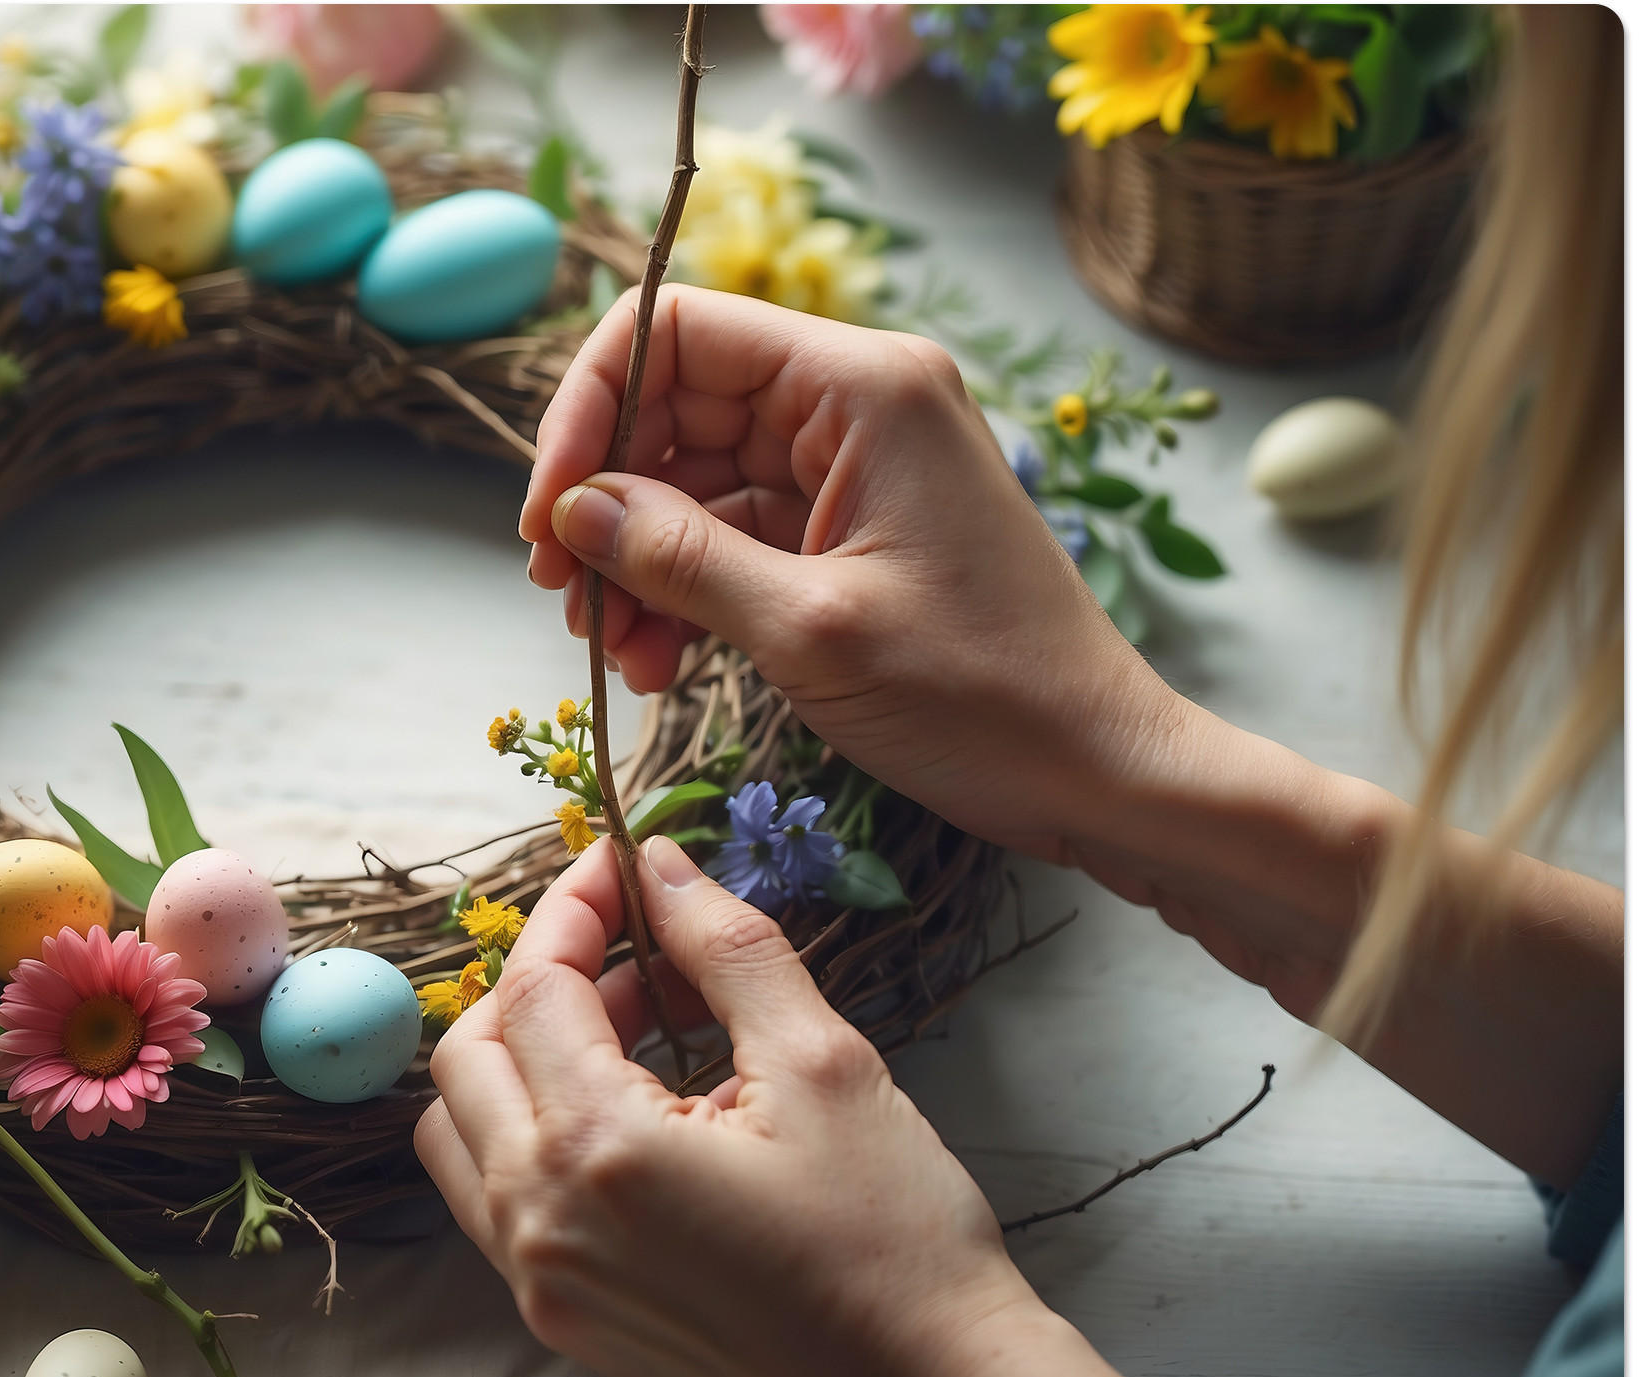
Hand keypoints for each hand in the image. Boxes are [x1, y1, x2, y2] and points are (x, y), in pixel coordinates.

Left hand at [415, 835, 1155, 1376]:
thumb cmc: (896, 1241)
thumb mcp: (824, 1065)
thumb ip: (728, 949)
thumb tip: (664, 865)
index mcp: (597, 1154)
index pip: (535, 991)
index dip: (574, 911)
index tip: (619, 866)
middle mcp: (543, 1226)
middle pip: (471, 1058)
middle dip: (539, 981)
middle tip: (632, 951)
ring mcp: (544, 1285)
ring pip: (467, 1134)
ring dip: (525, 1062)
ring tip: (637, 1033)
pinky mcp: (566, 1323)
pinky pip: (500, 1205)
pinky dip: (538, 1137)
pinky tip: (639, 1116)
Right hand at [518, 284, 1187, 866]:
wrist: (1100, 773)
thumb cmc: (983, 697)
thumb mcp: (808, 630)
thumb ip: (679, 558)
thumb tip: (573, 510)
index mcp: (863, 385)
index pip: (678, 330)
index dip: (591, 408)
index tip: (549, 512)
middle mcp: (858, 403)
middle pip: (677, 406)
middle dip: (606, 499)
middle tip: (561, 596)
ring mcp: (855, 468)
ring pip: (695, 481)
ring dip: (636, 562)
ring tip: (613, 654)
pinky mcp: (852, 530)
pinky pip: (734, 536)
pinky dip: (684, 592)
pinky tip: (657, 662)